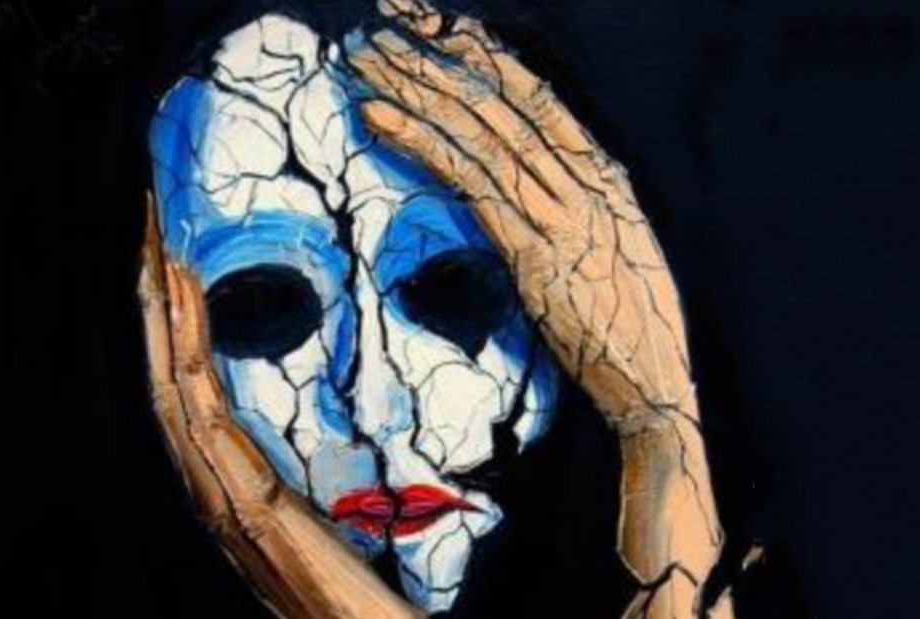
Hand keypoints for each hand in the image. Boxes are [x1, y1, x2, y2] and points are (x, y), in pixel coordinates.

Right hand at [139, 199, 422, 618]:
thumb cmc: (336, 589)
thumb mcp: (303, 522)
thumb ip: (281, 488)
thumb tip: (292, 460)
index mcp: (221, 483)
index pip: (182, 393)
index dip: (170, 334)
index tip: (168, 275)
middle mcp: (204, 482)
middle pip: (163, 379)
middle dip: (151, 310)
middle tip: (145, 240)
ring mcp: (214, 489)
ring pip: (170, 384)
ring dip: (160, 315)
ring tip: (155, 254)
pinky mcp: (239, 494)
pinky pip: (202, 405)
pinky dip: (188, 343)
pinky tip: (187, 294)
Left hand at [346, 1, 726, 615]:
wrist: (655, 385)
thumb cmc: (635, 330)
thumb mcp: (617, 257)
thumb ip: (582, 217)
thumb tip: (543, 196)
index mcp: (606, 180)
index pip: (541, 103)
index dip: (490, 62)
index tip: (447, 30)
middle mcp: (585, 182)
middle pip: (501, 104)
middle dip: (439, 61)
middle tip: (386, 29)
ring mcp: (560, 211)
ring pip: (479, 131)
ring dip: (418, 89)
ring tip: (367, 59)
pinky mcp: (533, 248)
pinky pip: (468, 180)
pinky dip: (421, 143)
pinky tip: (380, 118)